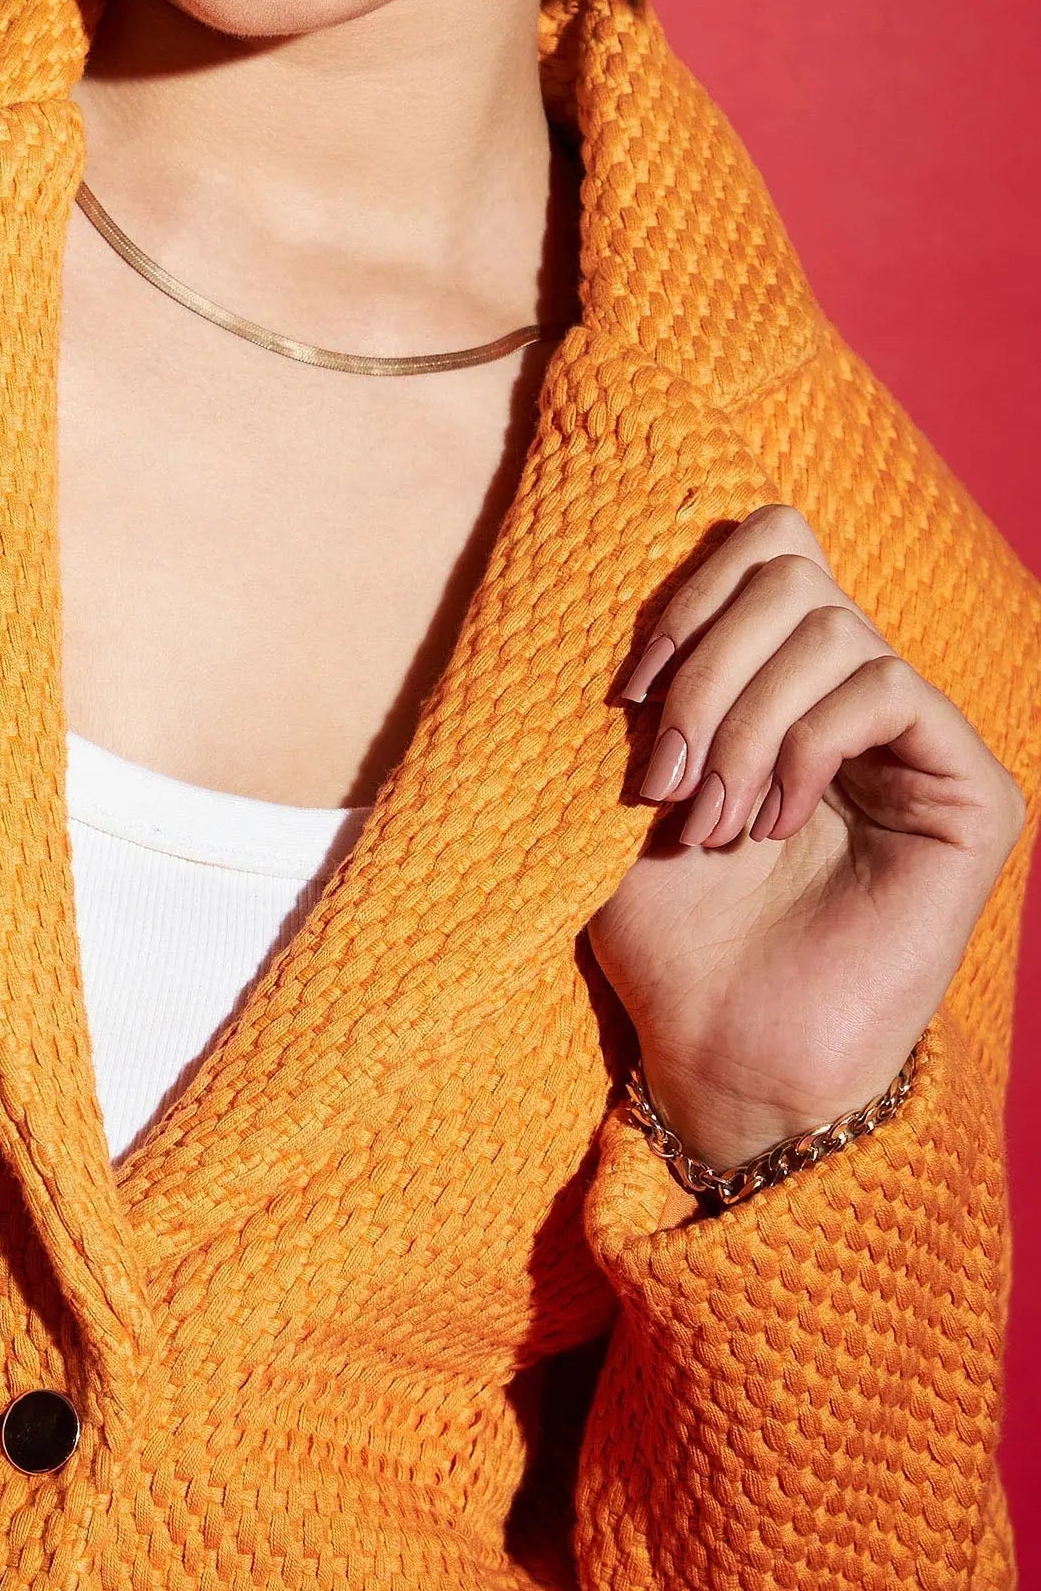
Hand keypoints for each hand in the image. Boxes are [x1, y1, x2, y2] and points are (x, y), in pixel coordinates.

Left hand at [585, 504, 1024, 1174]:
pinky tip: (773, 825)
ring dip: (743, 723)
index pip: (766, 542)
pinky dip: (806, 744)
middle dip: (704, 667)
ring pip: (830, 627)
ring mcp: (919, 738)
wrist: (717, 1048)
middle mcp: (856, 690)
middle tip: (662, 782)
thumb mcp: (621, 778)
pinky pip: (886, 688)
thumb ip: (645, 672)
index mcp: (780, 674)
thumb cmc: (666, 926)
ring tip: (708, 824)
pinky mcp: (974, 791)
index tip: (624, 695)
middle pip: (790, 568)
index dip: (688, 593)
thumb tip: (616, 563)